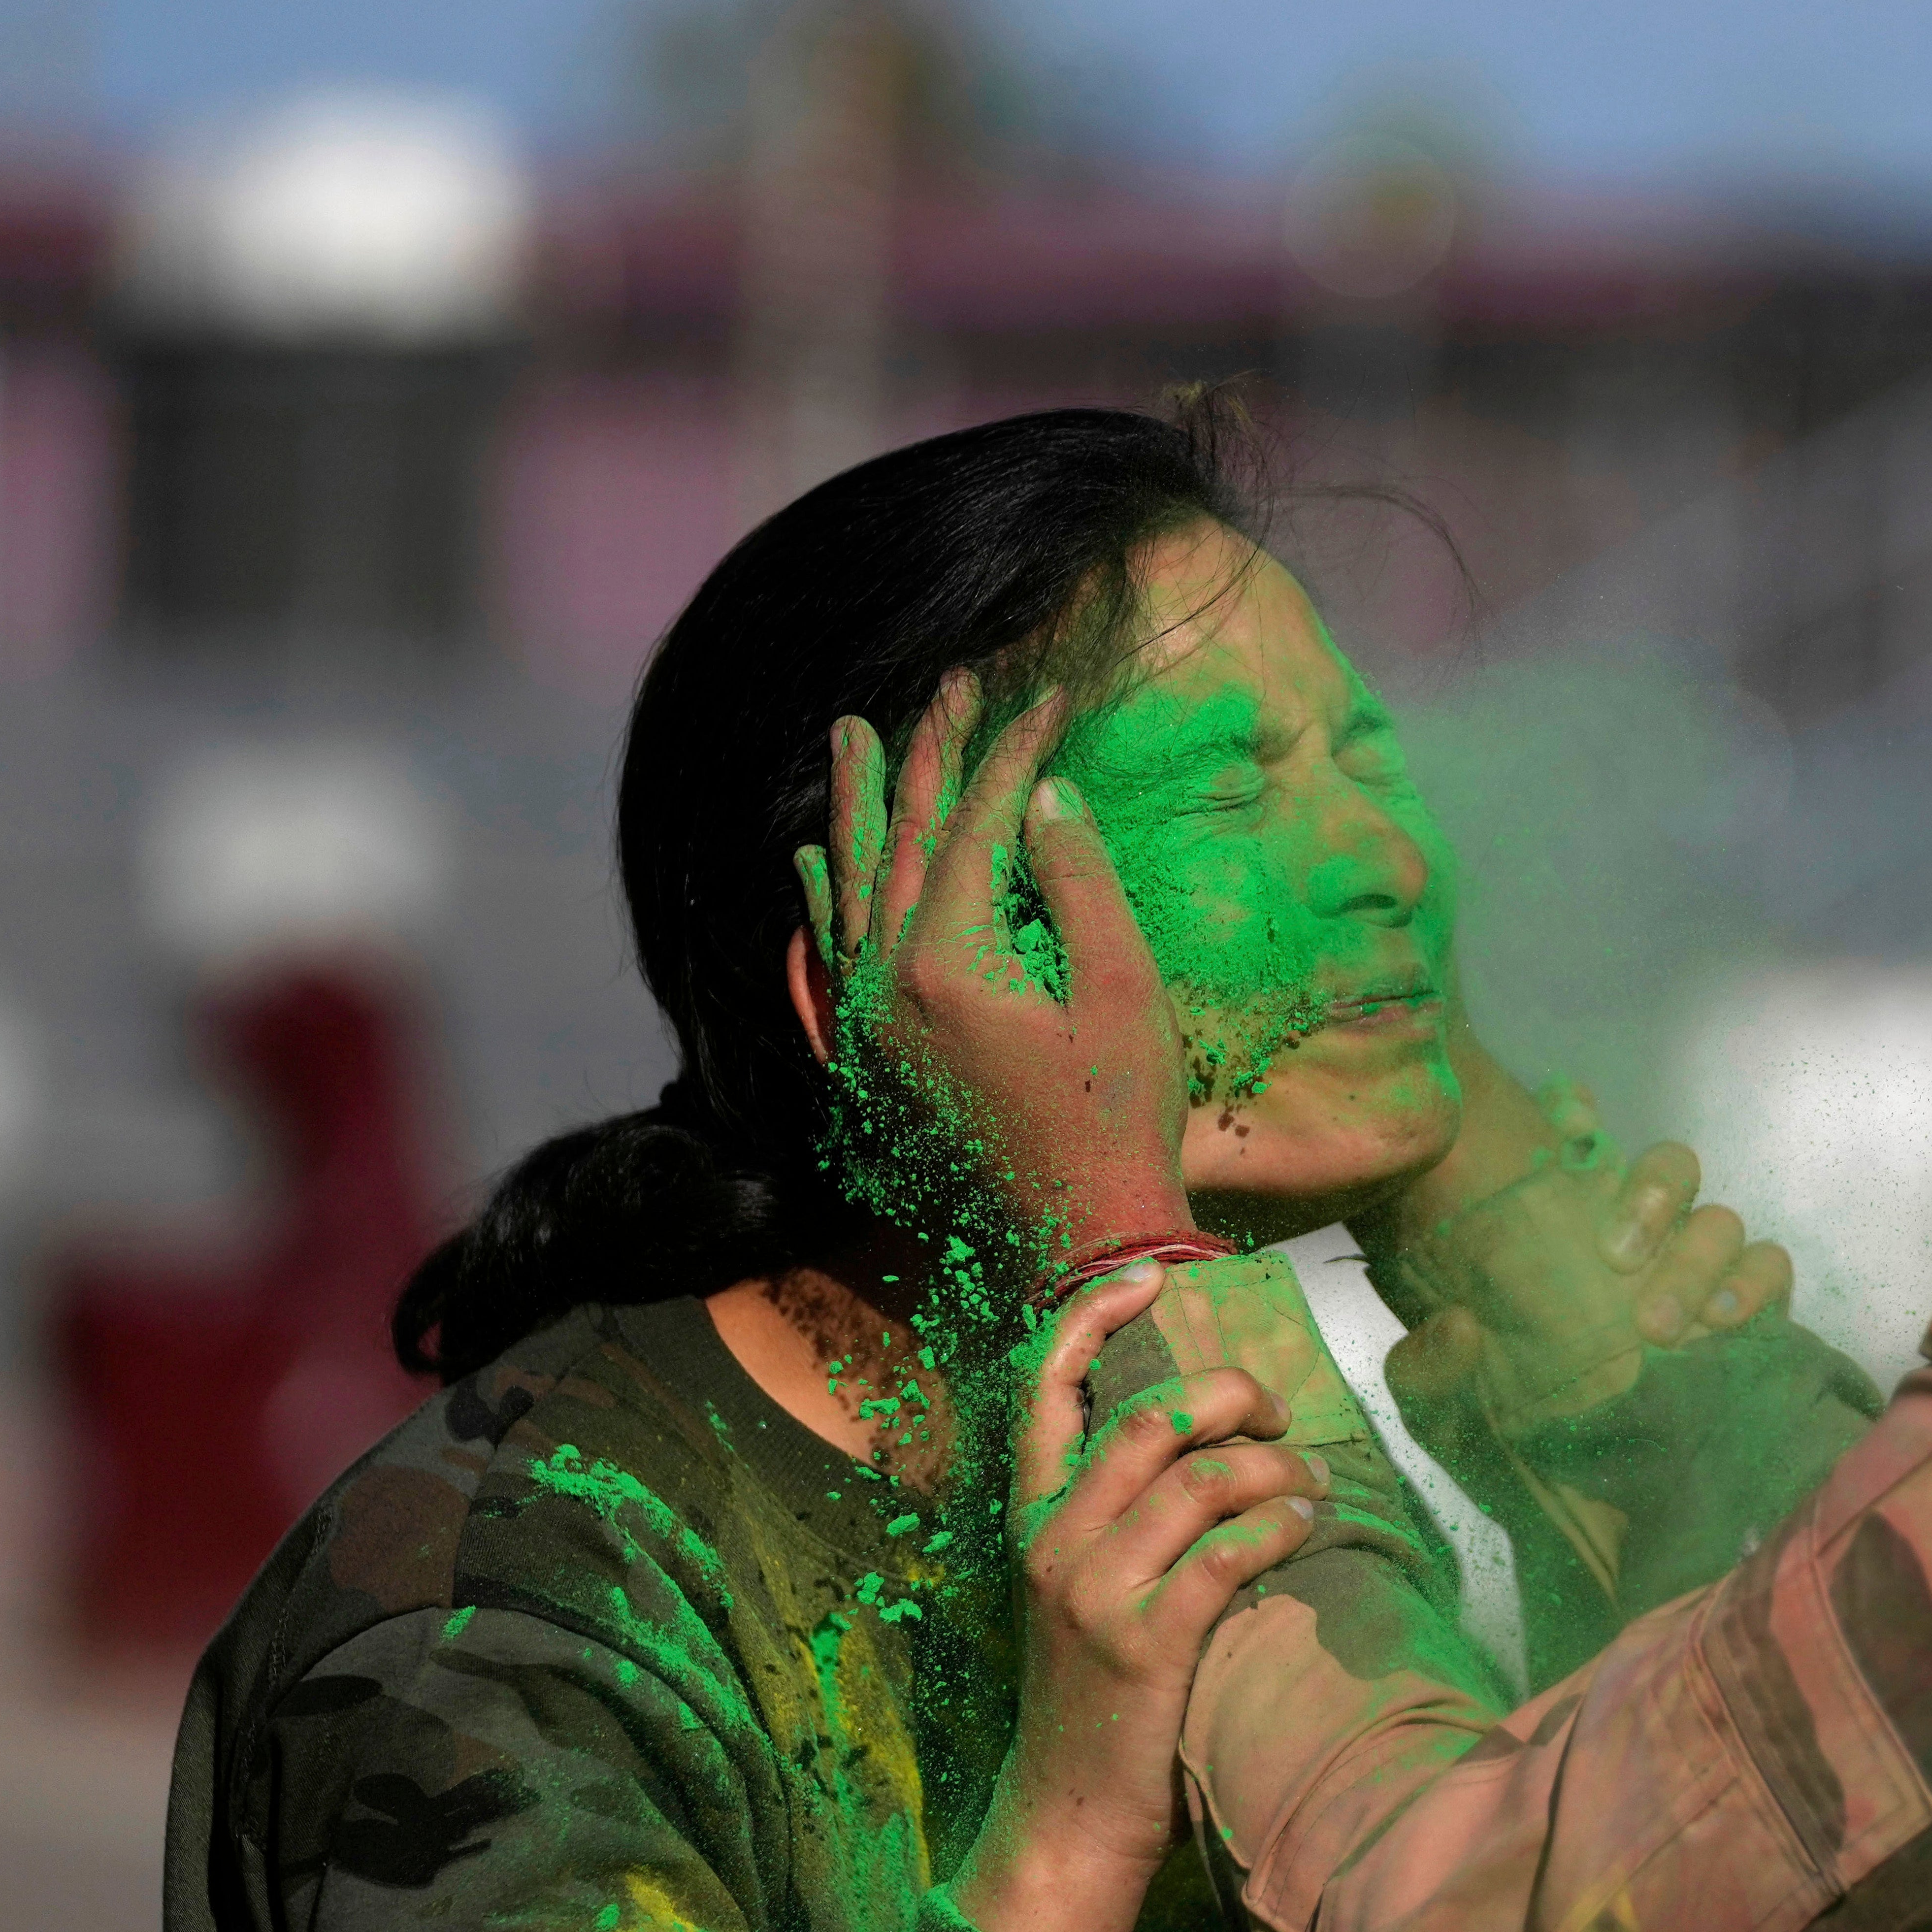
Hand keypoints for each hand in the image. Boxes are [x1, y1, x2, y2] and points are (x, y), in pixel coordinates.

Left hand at [795, 671, 1194, 1274]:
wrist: (1079, 1243)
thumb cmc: (1118, 1121)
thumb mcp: (1122, 993)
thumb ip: (1080, 885)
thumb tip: (1045, 799)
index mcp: (948, 962)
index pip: (978, 826)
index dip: (1013, 755)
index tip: (1043, 700)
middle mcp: (886, 987)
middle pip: (902, 842)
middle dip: (929, 756)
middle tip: (947, 688)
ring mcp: (868, 1029)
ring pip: (848, 892)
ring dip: (854, 811)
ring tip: (852, 739)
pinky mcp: (870, 1066)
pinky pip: (821, 972)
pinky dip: (814, 914)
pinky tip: (809, 871)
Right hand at [944, 1265, 1323, 1931]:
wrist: (1070, 1812)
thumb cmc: (1094, 1693)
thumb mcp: (1080, 1589)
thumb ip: (1114, 1515)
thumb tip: (1202, 1438)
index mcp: (1032, 1520)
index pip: (1043, 1387)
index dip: (1096, 1316)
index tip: (1154, 1276)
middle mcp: (1054, 1543)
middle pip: (1155, 1417)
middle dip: (1236, 1394)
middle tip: (1281, 1416)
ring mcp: (1097, 1592)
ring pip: (1205, 1476)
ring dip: (1279, 1466)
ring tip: (1311, 1483)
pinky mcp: (1149, 1642)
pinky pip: (1231, 1549)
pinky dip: (1282, 1524)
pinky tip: (1306, 1527)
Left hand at [1373, 1057, 1793, 1441]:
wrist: (1588, 1538)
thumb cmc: (1516, 1460)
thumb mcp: (1447, 1419)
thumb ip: (1430, 1373)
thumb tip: (1461, 1326)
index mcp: (1562, 1242)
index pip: (1580, 1146)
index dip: (1579, 1113)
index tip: (1565, 1117)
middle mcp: (1639, 1247)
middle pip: (1670, 1168)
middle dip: (1653, 1195)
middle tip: (1614, 1257)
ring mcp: (1697, 1282)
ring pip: (1722, 1219)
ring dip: (1697, 1254)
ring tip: (1660, 1321)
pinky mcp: (1749, 1327)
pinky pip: (1773, 1272)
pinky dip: (1754, 1286)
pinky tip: (1722, 1327)